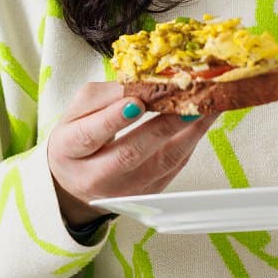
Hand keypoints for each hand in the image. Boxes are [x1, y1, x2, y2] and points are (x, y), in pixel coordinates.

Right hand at [47, 81, 214, 229]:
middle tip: (187, 100)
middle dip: (162, 126)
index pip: (90, 135)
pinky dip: (192, 141)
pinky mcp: (148, 194)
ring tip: (207, 105)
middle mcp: (96, 176)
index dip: (114, 119)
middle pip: (130, 153)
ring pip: (161, 163)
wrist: (75, 182)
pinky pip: (175, 167)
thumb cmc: (77, 139)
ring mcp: (125, 190)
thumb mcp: (77, 112)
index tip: (138, 101)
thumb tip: (139, 83)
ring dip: (188, 132)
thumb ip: (103, 96)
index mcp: (70, 149)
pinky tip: (204, 120)